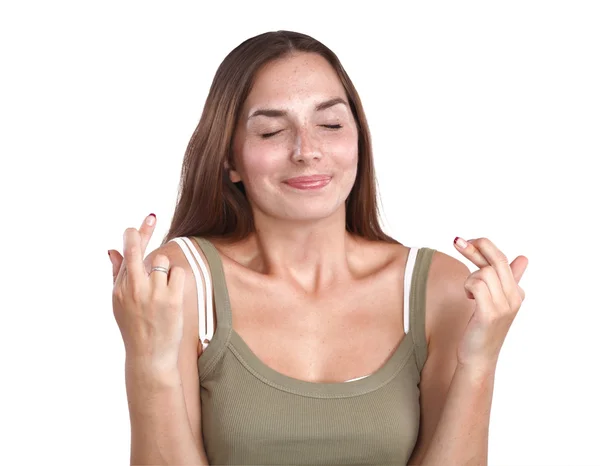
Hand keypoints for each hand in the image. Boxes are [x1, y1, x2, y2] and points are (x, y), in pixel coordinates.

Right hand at [109, 214, 185, 375]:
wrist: (149, 355)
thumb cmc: (135, 327)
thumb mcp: (119, 303)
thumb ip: (118, 275)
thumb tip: (112, 250)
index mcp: (120, 288)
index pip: (127, 254)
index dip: (137, 234)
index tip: (148, 217)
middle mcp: (134, 288)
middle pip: (140, 251)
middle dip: (143, 234)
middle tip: (151, 218)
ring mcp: (153, 293)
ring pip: (163, 262)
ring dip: (165, 270)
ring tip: (161, 289)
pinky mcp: (171, 299)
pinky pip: (178, 274)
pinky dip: (177, 280)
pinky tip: (172, 294)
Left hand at [453, 237, 527, 375]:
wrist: (478, 358)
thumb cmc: (483, 329)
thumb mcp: (496, 301)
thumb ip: (507, 279)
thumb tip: (524, 258)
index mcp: (517, 292)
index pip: (501, 260)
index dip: (483, 247)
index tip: (465, 240)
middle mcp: (514, 298)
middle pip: (496, 260)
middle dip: (476, 247)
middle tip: (457, 241)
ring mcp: (504, 306)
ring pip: (483, 273)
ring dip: (469, 279)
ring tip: (470, 294)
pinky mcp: (489, 314)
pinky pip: (476, 285)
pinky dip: (468, 287)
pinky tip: (468, 297)